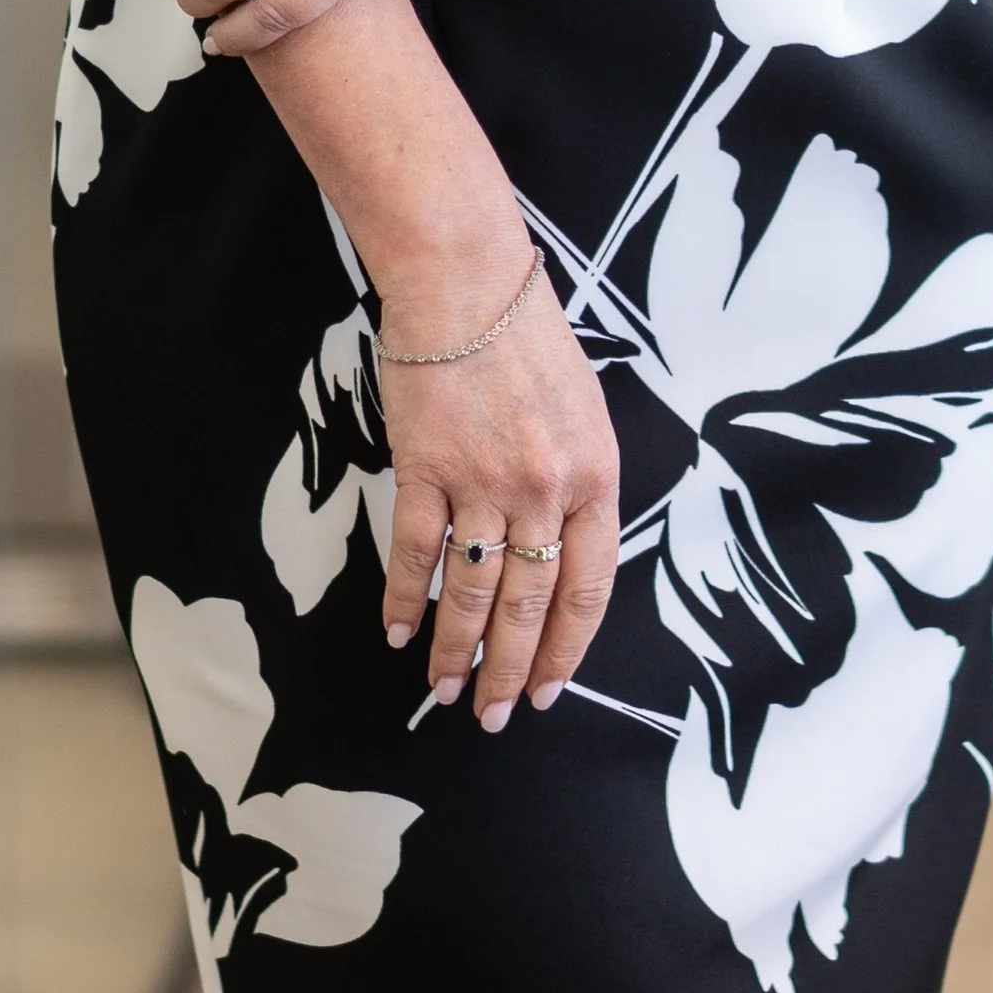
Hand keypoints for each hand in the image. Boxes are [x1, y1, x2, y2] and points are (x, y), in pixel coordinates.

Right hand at [376, 240, 621, 723]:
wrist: (464, 276)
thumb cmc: (525, 330)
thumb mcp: (583, 406)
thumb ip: (577, 478)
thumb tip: (561, 545)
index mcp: (595, 475)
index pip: (589, 588)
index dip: (567, 647)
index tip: (552, 687)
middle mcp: (546, 490)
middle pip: (530, 604)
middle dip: (513, 671)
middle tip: (497, 716)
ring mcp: (483, 482)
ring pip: (473, 591)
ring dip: (457, 650)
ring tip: (446, 690)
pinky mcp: (425, 468)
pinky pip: (415, 551)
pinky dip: (404, 596)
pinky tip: (397, 628)